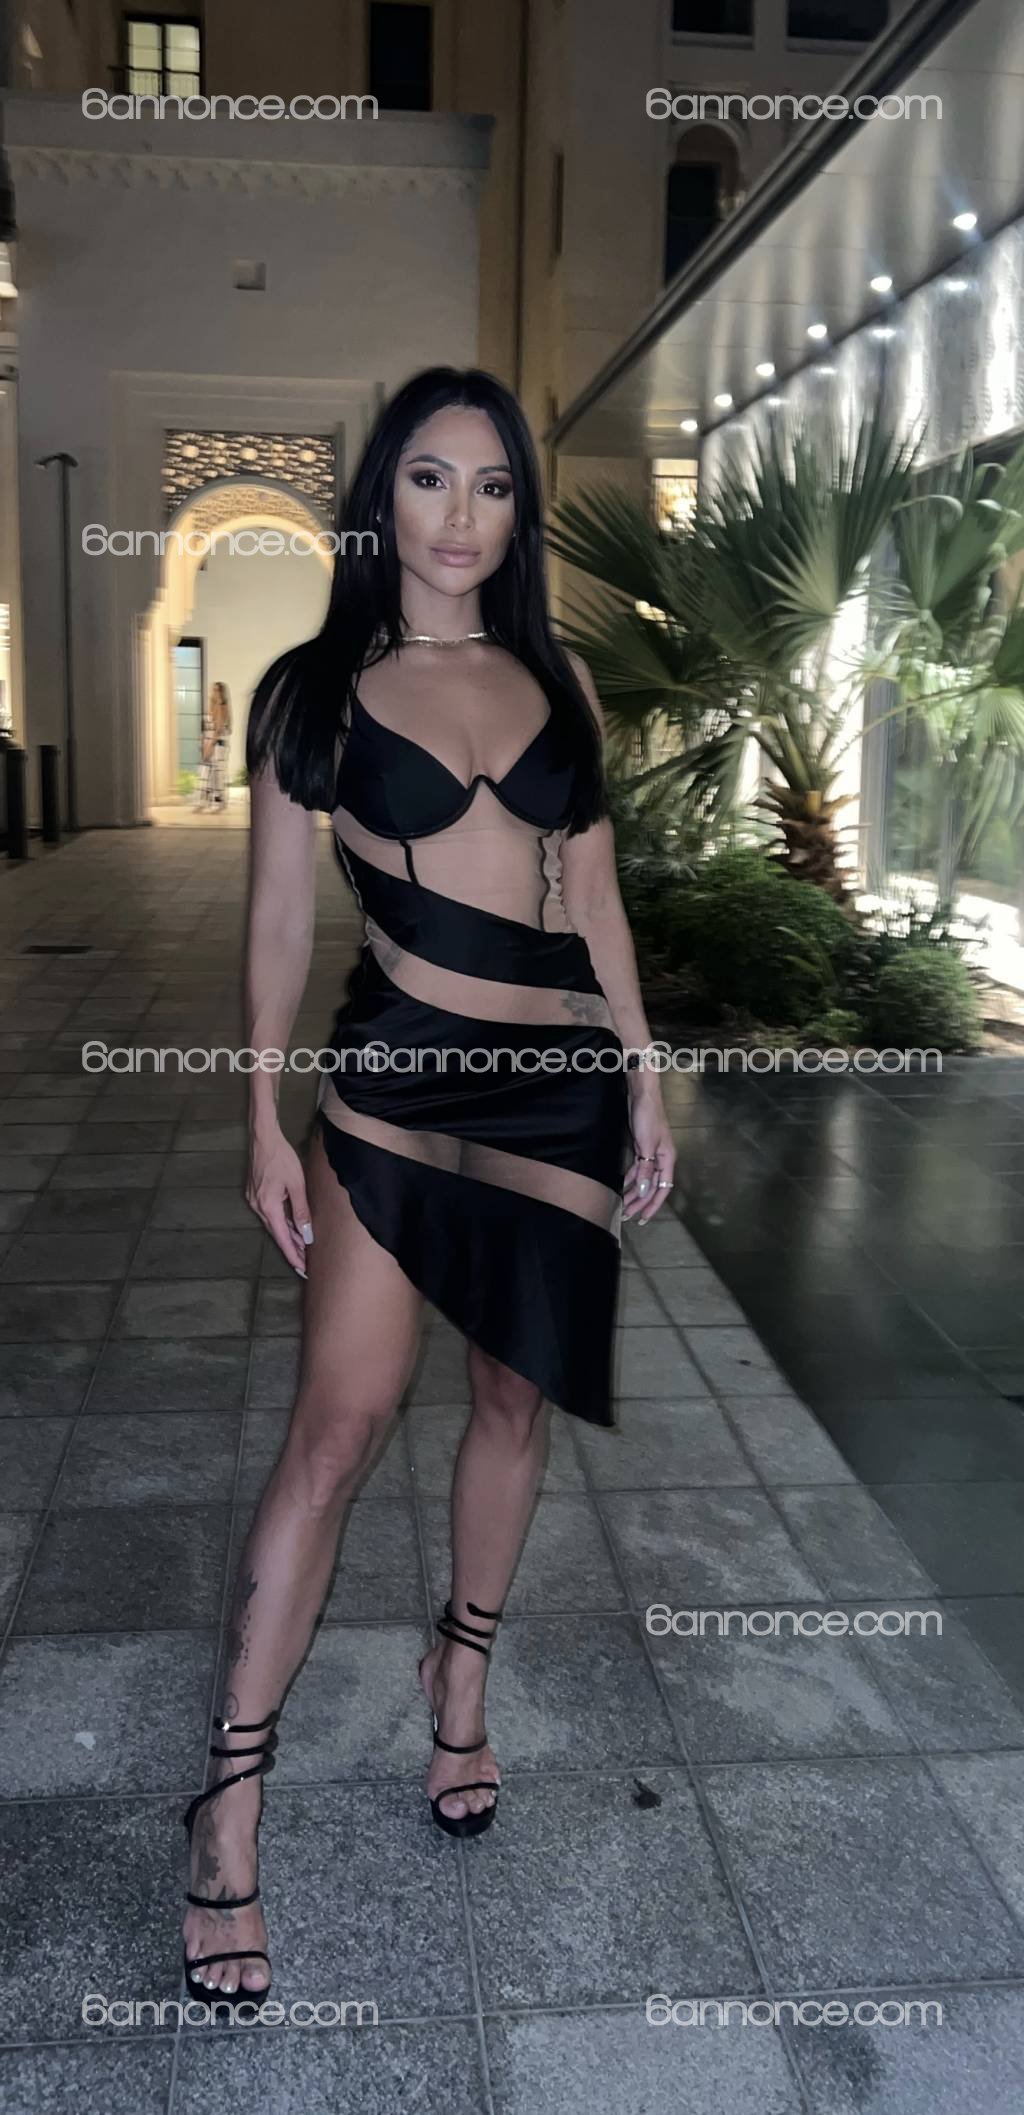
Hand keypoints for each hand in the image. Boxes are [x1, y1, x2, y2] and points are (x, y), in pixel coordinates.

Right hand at [246, 1126, 313, 1276]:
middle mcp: (257, 1207)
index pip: (282, 1238)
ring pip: (274, 1224)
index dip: (293, 1254)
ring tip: (302, 1248)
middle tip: (306, 1263)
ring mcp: (254, 1200)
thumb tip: (307, 1233)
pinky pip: (270, 1214)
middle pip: (277, 1234)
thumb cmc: (282, 1158)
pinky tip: (292, 1228)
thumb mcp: (297, 1185)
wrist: (263, 1138)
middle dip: (292, 1248)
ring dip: (287, 1236)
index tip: (302, 1268)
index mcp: (268, 1207)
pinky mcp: (255, 1194)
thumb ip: (301, 1211)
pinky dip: (282, 1223)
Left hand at [622, 1089, 675, 1224]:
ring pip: (643, 1179)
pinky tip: (622, 1186)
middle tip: (626, 1216)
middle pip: (651, 1187)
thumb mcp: (646, 1144)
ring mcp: (651, 1154)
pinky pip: (637, 1169)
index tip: (642, 1219)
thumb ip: (645, 1168)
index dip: (652, 1206)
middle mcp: (661, 1160)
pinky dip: (630, 1179)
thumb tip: (643, 1191)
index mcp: (667, 1160)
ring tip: (622, 1205)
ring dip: (633, 1192)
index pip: (662, 1189)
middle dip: (639, 1202)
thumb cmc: (648, 1117)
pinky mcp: (641, 1148)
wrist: (642, 1095)